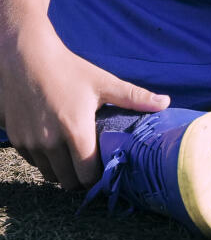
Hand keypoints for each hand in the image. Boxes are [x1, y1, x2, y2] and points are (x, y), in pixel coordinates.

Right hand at [1, 21, 168, 188]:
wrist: (25, 59)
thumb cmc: (68, 70)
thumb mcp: (103, 82)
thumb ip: (134, 97)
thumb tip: (166, 102)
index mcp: (75, 131)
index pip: (87, 174)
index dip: (98, 177)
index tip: (106, 170)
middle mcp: (49, 143)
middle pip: (68, 180)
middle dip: (81, 179)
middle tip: (92, 168)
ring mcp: (30, 143)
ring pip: (49, 174)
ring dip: (62, 171)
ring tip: (75, 159)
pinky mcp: (15, 139)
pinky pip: (33, 161)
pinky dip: (45, 160)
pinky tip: (56, 147)